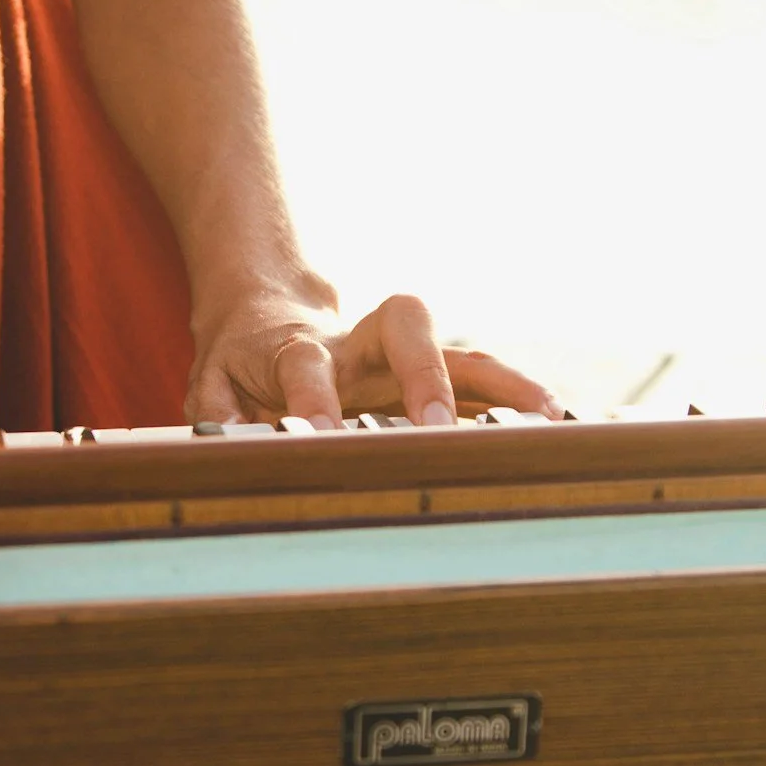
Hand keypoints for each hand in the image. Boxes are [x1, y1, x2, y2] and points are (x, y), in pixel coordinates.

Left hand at [187, 287, 559, 428]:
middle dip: (427, 370)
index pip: (306, 365)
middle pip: (404, 323)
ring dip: (503, 383)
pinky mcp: (431, 379)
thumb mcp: (207, 385)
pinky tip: (558, 431)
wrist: (267, 316)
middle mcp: (358, 344)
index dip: (314, 399)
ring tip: (547, 420)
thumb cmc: (239, 364)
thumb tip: (219, 448)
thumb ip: (213, 413)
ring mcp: (401, 361)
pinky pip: (483, 386)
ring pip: (459, 354)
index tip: (322, 439)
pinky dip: (519, 403)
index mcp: (296, 348)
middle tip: (440, 428)